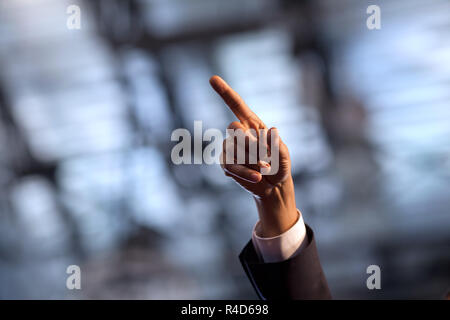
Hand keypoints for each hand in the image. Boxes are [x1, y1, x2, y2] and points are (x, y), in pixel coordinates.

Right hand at [209, 75, 298, 236]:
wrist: (273, 187)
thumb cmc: (279, 166)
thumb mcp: (284, 156)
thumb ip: (278, 145)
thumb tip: (271, 130)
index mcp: (252, 124)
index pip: (237, 105)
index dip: (225, 92)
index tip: (212, 78)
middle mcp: (238, 134)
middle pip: (233, 128)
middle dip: (248, 143)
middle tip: (264, 158)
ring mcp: (230, 149)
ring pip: (232, 150)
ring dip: (251, 162)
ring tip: (264, 170)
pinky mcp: (226, 164)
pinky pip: (230, 166)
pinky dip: (245, 173)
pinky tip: (256, 178)